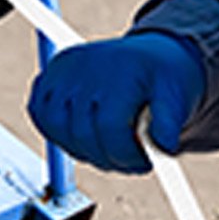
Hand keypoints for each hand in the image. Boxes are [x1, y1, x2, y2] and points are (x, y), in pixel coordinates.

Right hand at [27, 32, 205, 173]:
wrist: (149, 55)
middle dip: (108, 158)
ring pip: (57, 128)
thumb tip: (165, 148)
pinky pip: (40, 115)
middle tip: (128, 162)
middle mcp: (85, 66)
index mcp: (120, 70)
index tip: (144, 164)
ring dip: (82, 150)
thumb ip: (170, 122)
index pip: (110, 127)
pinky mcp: (48, 77)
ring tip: (108, 149)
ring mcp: (62, 70)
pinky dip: (57, 133)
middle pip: (82, 133)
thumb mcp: (179, 95)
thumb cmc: (164, 78)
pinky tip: (84, 136)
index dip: (126, 155)